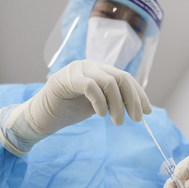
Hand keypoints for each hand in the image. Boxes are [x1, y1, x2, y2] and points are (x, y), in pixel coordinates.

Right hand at [0, 60, 150, 155]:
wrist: (41, 117)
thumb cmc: (68, 110)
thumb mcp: (98, 105)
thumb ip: (114, 100)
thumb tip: (139, 106)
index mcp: (99, 70)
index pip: (125, 78)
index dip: (139, 94)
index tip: (147, 111)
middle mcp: (90, 65)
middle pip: (121, 78)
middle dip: (132, 100)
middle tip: (136, 120)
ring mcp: (77, 69)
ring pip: (109, 82)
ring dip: (118, 104)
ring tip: (117, 122)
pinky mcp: (65, 79)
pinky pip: (91, 86)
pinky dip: (100, 102)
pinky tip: (101, 115)